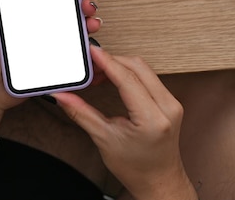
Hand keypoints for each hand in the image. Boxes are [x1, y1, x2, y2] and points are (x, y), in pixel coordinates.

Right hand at [53, 46, 196, 199]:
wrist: (159, 181)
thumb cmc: (136, 168)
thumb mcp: (104, 139)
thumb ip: (81, 113)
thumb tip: (63, 96)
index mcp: (153, 118)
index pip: (127, 78)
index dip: (107, 61)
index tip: (91, 52)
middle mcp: (167, 107)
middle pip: (137, 67)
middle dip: (111, 61)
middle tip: (90, 65)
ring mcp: (172, 102)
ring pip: (144, 69)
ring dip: (120, 65)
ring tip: (98, 74)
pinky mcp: (170, 101)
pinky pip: (149, 76)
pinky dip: (129, 73)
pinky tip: (113, 78)